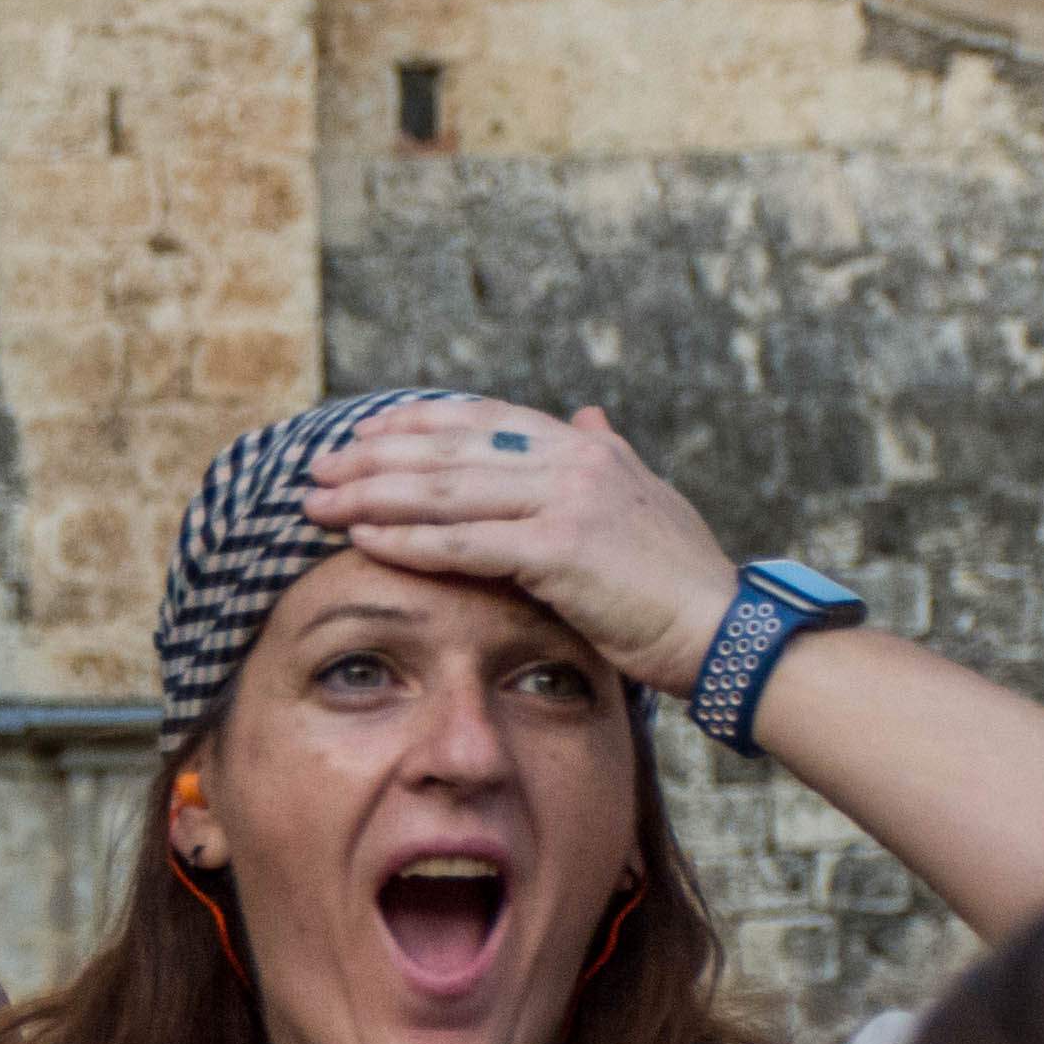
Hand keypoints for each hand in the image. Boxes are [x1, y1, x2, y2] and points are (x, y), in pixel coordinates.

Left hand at [298, 397, 744, 695]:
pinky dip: (408, 541)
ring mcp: (567, 500)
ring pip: (447, 491)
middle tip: (317, 469)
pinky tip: (362, 540)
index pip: (482, 418)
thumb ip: (608, 454)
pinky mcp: (561, 550)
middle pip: (450, 449)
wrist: (726, 629)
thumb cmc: (680, 580)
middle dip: (375, 458)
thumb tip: (588, 414)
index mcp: (586, 447)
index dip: (416, 423)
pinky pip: (464, 543)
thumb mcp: (645, 500)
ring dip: (372, 496)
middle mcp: (574, 459)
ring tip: (317, 503)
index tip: (362, 432)